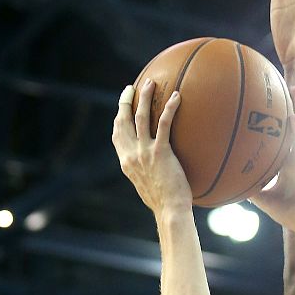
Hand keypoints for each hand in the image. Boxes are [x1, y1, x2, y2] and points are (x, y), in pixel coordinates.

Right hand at [112, 81, 191, 214]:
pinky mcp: (160, 152)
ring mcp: (145, 153)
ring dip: (145, 97)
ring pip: (141, 117)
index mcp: (126, 162)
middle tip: (133, 87)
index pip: (117, 135)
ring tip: (151, 83)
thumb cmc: (163, 203)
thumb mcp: (147, 187)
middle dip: (126, 101)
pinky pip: (164, 124)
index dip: (119, 117)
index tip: (123, 105)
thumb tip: (154, 167)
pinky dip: (169, 108)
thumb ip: (145, 172)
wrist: (169, 211)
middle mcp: (132, 155)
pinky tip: (177, 97)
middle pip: (124, 121)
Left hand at [248, 87, 294, 234]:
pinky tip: (293, 118)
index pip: (284, 137)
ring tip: (291, 90)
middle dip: (290, 106)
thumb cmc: (292, 214)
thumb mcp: (265, 200)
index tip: (270, 103)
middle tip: (282, 84)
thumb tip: (232, 183)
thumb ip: (251, 189)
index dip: (279, 120)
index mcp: (291, 163)